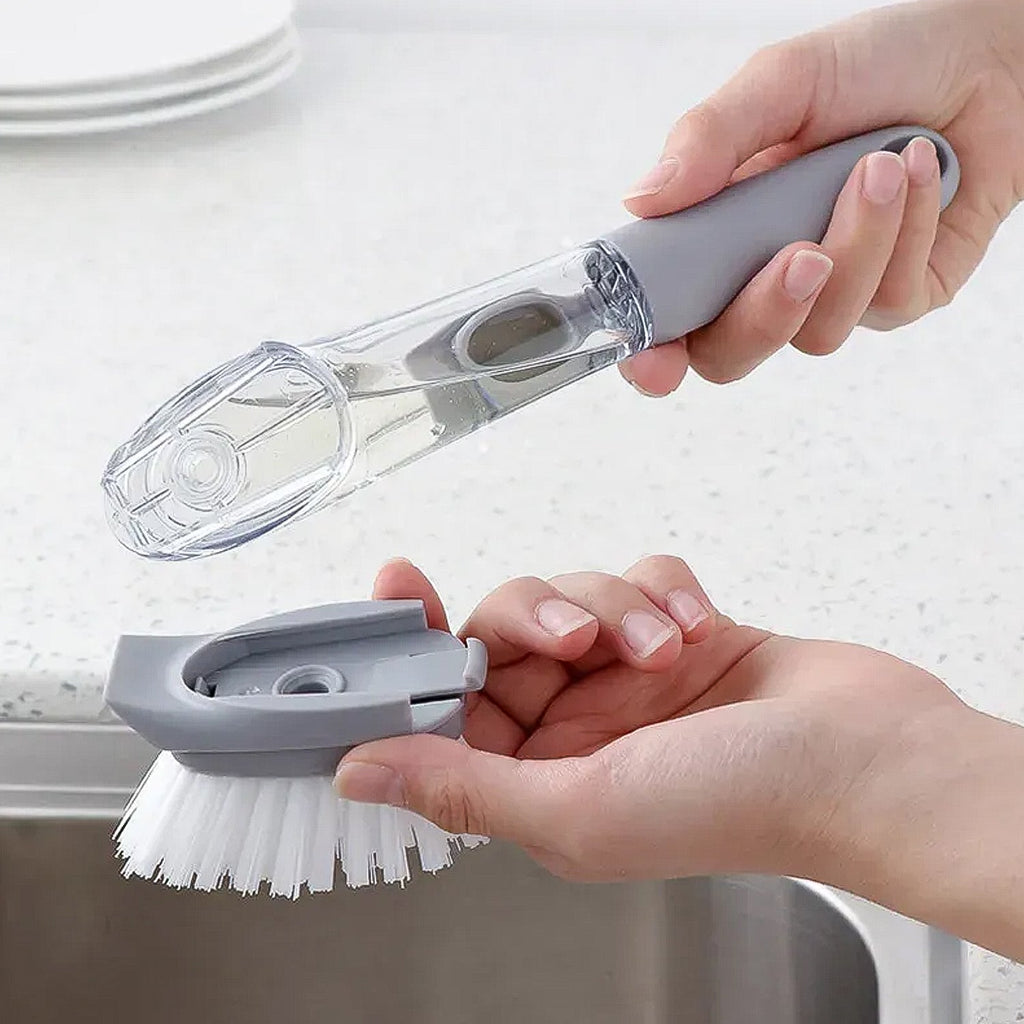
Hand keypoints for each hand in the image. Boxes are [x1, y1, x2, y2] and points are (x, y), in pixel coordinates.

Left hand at [335, 555, 961, 885]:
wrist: (865, 758)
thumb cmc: (740, 804)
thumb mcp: (578, 808)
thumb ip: (461, 786)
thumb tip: (360, 773)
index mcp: (540, 782)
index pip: (447, 707)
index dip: (416, 651)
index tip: (397, 589)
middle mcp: (577, 729)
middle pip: (504, 633)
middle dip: (536, 617)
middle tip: (576, 636)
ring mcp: (628, 676)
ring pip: (572, 595)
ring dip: (615, 608)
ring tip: (663, 649)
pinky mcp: (677, 631)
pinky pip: (638, 577)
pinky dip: (663, 592)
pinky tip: (696, 628)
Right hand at [618, 0, 1023, 394]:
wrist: (987, 58)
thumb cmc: (878, 64)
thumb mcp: (782, 83)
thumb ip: (710, 137)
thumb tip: (642, 199)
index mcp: (716, 234)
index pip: (668, 318)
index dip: (652, 352)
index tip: (652, 357)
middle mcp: (765, 275)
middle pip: (731, 356)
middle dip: (762, 317)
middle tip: (799, 255)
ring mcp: (833, 295)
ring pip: (819, 331)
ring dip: (856, 245)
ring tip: (878, 165)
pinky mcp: (900, 298)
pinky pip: (889, 302)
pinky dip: (905, 232)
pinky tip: (916, 172)